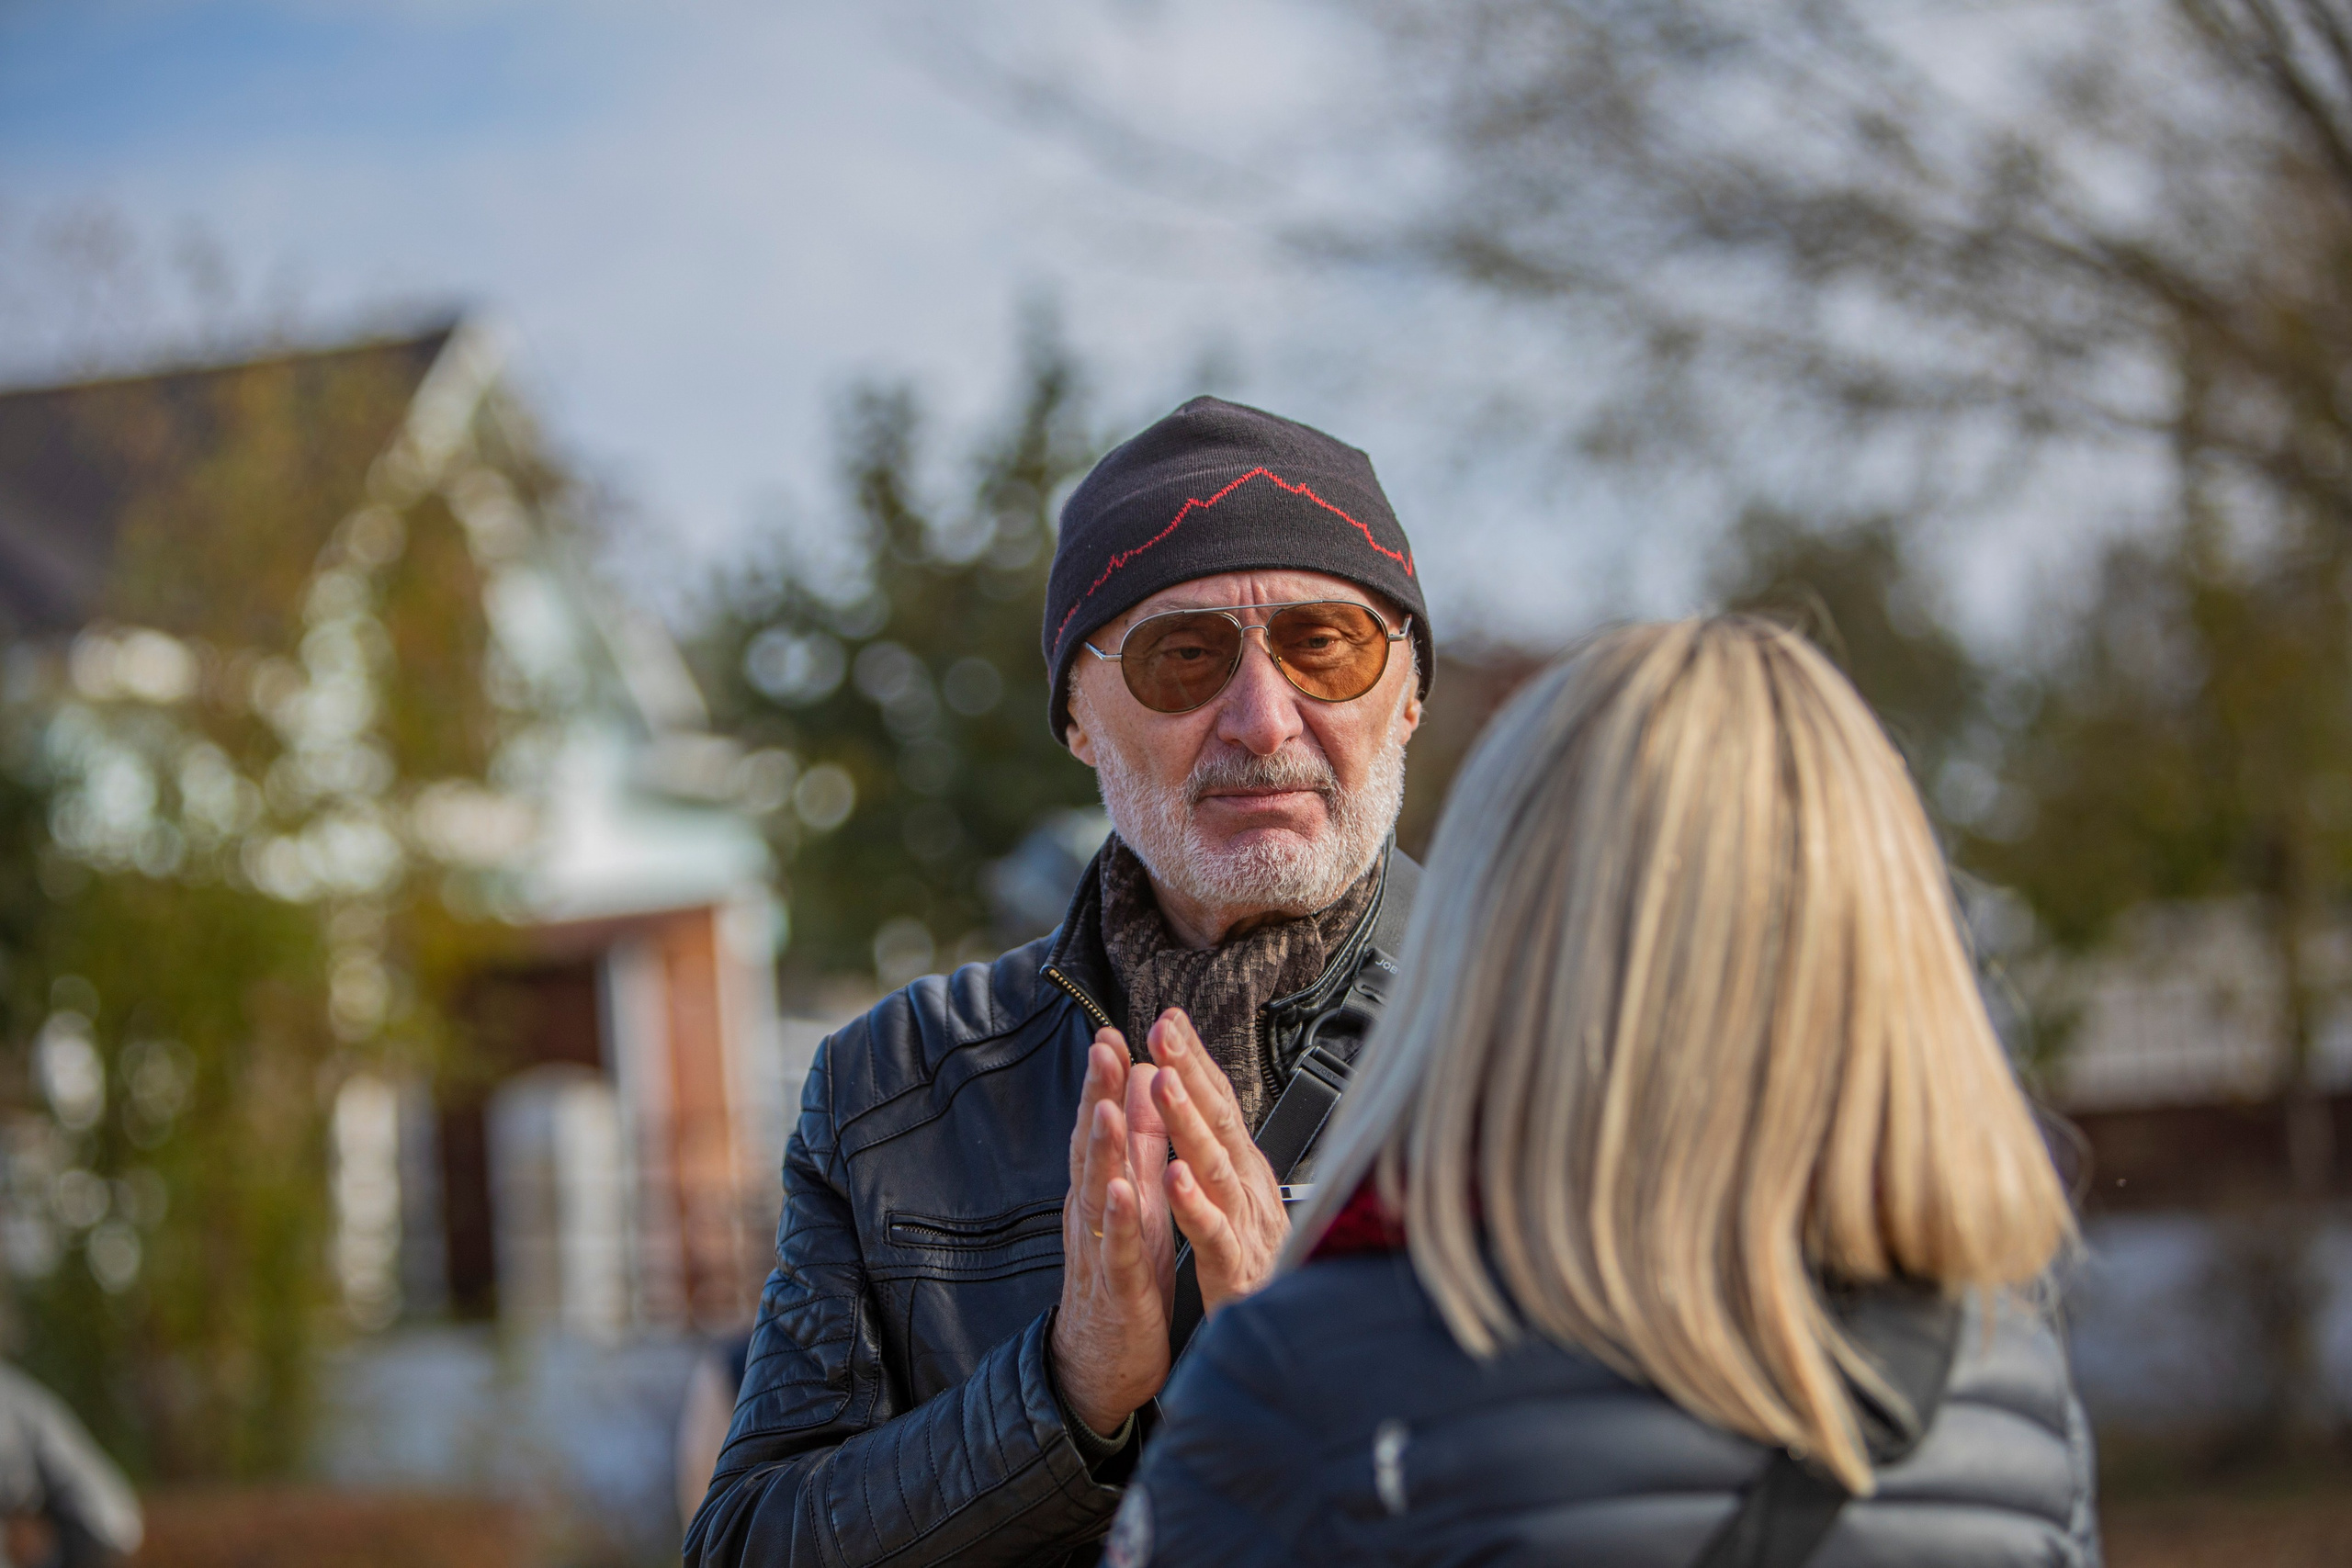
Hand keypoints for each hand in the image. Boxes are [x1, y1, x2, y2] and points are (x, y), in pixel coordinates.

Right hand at [1051, 1032, 1174, 1434]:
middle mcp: (1094, 1213)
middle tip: (1103, 1048)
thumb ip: (1140, 1147)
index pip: (1100, 1126)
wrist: (1101, 1366)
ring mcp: (1101, 1250)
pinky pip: (1117, 1250)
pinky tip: (1124, 1193)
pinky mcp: (1117, 1289)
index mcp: (1104, 1190)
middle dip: (1096, 1096)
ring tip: (1105, 1107)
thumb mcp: (1136, 1203)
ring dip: (1101, 1148)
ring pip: (1098, 1191)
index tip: (1111, 1032)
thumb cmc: (1123, 1278)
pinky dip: (1119, 1219)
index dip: (1105, 1080)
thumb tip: (1142, 1087)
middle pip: (1091, 1147)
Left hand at [1147, 1008, 1291, 1316]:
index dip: (1196, 1059)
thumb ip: (1223, 1155)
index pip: (1221, 1105)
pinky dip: (1195, 1204)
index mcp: (1246, 1174)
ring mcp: (1249, 1228)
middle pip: (1221, 1122)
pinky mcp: (1239, 1272)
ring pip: (1217, 1168)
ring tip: (1164, 1085)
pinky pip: (1215, 1234)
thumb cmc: (1264, 1272)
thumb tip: (1208, 1101)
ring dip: (1189, 1123)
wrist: (1296, 1342)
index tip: (1169, 1018)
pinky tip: (1174, 1179)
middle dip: (1192, 1071)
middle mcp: (1252, 1191)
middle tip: (1163, 1029)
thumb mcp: (1241, 1203)